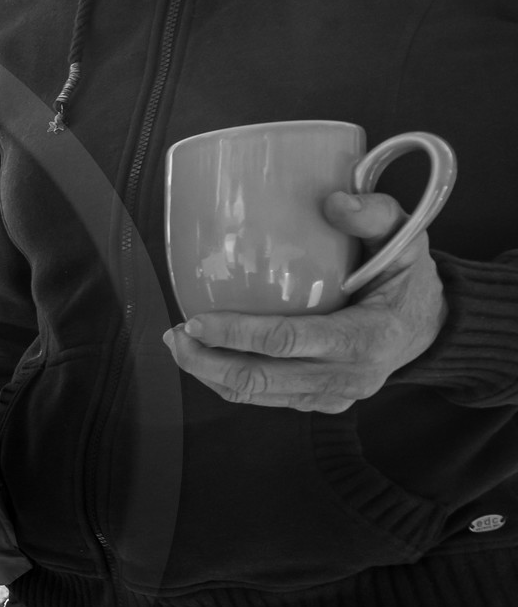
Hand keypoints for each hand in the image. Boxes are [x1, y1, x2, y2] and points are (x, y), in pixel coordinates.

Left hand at [164, 191, 447, 413]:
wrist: (431, 327)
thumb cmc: (409, 278)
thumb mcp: (406, 237)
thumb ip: (375, 214)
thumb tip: (333, 201)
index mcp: (366, 338)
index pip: (287, 342)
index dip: (236, 335)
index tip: (195, 321)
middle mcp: (348, 377)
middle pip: (259, 379)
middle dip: (206, 363)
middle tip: (174, 335)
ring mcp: (333, 397)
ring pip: (257, 396)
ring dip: (210, 374)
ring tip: (180, 345)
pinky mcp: (321, 404)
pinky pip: (267, 399)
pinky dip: (230, 381)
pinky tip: (209, 357)